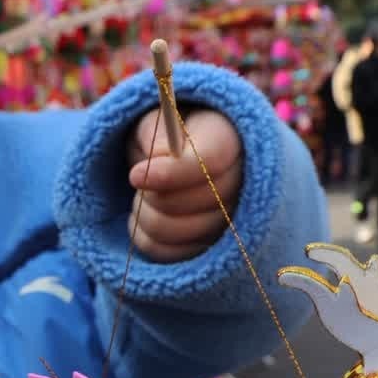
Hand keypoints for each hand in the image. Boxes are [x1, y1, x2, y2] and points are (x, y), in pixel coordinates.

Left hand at [127, 107, 243, 262]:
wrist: (179, 159)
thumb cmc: (165, 136)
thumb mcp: (155, 122)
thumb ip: (154, 135)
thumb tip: (155, 163)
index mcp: (231, 140)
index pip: (209, 162)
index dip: (170, 174)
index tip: (135, 175)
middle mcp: (243, 182)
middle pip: (194, 201)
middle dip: (152, 194)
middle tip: (137, 179)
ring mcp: (232, 220)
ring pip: (178, 231)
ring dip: (145, 216)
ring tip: (142, 198)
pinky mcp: (213, 248)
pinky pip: (171, 254)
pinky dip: (146, 239)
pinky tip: (144, 219)